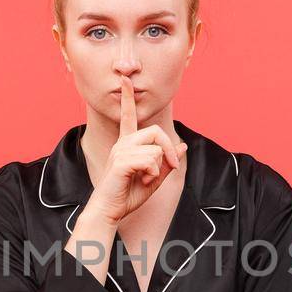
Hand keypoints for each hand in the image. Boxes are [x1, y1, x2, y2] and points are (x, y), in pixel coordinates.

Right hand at [87, 75, 186, 223]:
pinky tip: (143, 181)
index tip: (125, 80)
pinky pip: (150, 160)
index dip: (127, 97)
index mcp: (127, 144)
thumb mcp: (153, 180)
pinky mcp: (122, 162)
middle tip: (172, 166)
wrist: (108, 211)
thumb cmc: (126, 196)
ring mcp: (120, 151)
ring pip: (155, 149)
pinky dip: (152, 173)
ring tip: (147, 179)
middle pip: (156, 132)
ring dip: (158, 167)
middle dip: (169, 150)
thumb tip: (182, 146)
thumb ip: (167, 163)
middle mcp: (122, 143)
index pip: (128, 116)